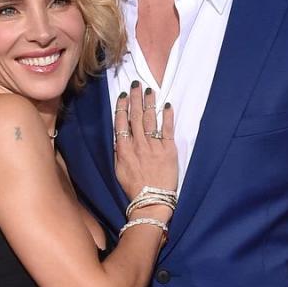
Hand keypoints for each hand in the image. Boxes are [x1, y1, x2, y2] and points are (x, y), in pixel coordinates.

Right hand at [112, 85, 177, 199]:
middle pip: (136, 116)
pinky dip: (167, 116)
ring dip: (149, 103)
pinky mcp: (169, 151)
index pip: (121, 122)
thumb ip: (119, 153)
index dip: (123, 106)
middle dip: (136, 98)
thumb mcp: (119, 171)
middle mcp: (138, 145)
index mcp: (124, 150)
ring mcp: (154, 147)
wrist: (151, 201)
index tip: (124, 95)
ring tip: (150, 90)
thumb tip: (119, 138)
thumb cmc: (134, 189)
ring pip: (150, 119)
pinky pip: (167, 130)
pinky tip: (166, 105)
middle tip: (137, 84)